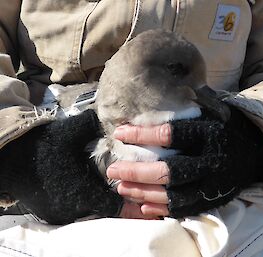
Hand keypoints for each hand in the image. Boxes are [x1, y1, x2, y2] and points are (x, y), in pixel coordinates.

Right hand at [0, 110, 122, 223]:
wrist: (11, 158)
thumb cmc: (42, 146)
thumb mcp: (70, 131)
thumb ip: (94, 125)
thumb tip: (113, 118)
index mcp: (81, 192)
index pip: (114, 206)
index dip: (129, 202)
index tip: (138, 194)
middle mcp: (72, 208)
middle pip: (103, 208)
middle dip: (114, 197)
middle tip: (124, 184)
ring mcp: (61, 213)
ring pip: (89, 210)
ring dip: (98, 198)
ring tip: (105, 184)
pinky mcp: (51, 213)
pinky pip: (75, 210)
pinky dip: (83, 201)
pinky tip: (84, 185)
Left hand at [109, 107, 262, 217]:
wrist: (255, 152)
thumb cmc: (225, 127)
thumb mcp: (212, 110)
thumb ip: (187, 104)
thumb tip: (152, 98)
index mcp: (209, 134)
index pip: (170, 134)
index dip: (142, 134)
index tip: (119, 133)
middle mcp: (211, 161)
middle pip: (168, 171)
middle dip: (136, 171)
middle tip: (112, 170)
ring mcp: (212, 184)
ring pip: (172, 194)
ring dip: (143, 192)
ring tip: (120, 187)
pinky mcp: (212, 199)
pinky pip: (184, 209)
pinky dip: (161, 208)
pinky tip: (142, 204)